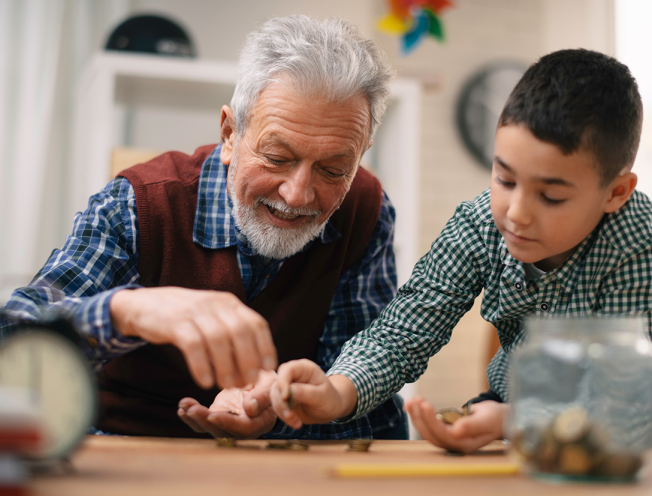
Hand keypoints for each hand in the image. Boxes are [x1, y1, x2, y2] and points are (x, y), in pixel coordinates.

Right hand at [110, 287, 276, 388]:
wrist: (144, 305)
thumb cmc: (184, 318)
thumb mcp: (212, 318)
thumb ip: (231, 335)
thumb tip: (255, 366)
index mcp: (229, 303)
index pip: (256, 323)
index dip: (265, 347)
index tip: (267, 369)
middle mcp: (215, 304)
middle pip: (240, 332)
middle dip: (247, 360)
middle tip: (247, 383)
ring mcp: (195, 311)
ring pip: (219, 339)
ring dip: (226, 366)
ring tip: (226, 386)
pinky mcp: (175, 322)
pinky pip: (193, 345)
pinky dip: (201, 365)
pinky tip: (204, 382)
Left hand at [177, 370, 276, 438]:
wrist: (265, 384)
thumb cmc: (271, 384)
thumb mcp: (271, 385)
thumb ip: (261, 396)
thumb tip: (248, 408)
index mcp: (259, 422)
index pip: (243, 429)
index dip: (227, 423)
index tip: (213, 414)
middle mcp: (243, 428)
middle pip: (223, 431)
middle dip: (205, 421)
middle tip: (192, 410)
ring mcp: (229, 424)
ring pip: (210, 428)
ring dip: (195, 419)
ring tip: (184, 406)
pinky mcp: (219, 417)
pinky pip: (204, 422)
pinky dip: (192, 417)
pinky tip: (183, 408)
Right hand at [270, 359, 357, 428]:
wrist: (330, 409)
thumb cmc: (330, 399)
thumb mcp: (323, 396)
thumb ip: (307, 393)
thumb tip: (290, 391)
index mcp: (304, 368)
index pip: (287, 369)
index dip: (283, 382)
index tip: (286, 397)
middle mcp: (293, 375)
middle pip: (277, 384)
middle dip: (281, 401)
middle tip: (291, 415)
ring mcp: (287, 387)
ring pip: (275, 397)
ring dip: (282, 411)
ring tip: (296, 422)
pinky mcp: (284, 399)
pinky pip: (277, 407)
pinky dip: (284, 416)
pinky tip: (296, 422)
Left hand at [405, 396, 506, 452]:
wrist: (498, 418)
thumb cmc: (495, 419)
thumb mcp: (487, 420)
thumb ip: (472, 426)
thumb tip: (456, 431)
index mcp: (465, 445)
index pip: (443, 435)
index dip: (432, 421)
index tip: (425, 405)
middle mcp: (454, 444)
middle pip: (431, 434)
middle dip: (421, 417)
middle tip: (417, 399)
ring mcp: (448, 438)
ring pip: (427, 430)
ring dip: (416, 415)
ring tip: (411, 400)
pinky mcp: (444, 430)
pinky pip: (427, 425)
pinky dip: (417, 414)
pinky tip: (410, 404)